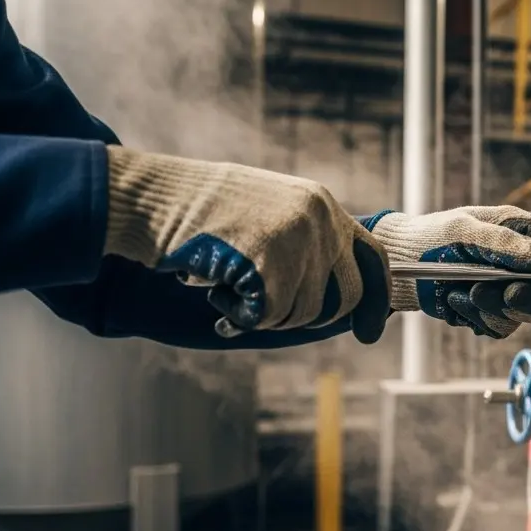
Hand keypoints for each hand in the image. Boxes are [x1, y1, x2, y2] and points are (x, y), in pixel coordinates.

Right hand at [102, 146, 390, 341]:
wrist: (154, 198)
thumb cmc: (202, 212)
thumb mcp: (271, 214)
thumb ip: (307, 245)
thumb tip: (342, 301)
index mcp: (323, 204)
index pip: (374, 257)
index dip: (376, 300)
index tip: (370, 332)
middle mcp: (319, 220)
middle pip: (345, 297)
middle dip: (310, 317)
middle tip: (268, 310)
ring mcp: (297, 241)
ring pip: (303, 312)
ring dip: (265, 312)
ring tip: (229, 281)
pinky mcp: (269, 264)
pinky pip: (268, 316)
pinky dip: (239, 315)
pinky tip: (216, 288)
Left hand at [365, 206, 530, 337]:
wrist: (397, 268)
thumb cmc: (429, 238)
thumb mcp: (465, 230)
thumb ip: (507, 244)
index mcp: (523, 232)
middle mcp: (524, 262)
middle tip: (507, 294)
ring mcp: (511, 289)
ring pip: (530, 314)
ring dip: (498, 309)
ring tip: (466, 292)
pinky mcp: (494, 312)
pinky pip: (503, 328)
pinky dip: (479, 319)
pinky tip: (457, 302)